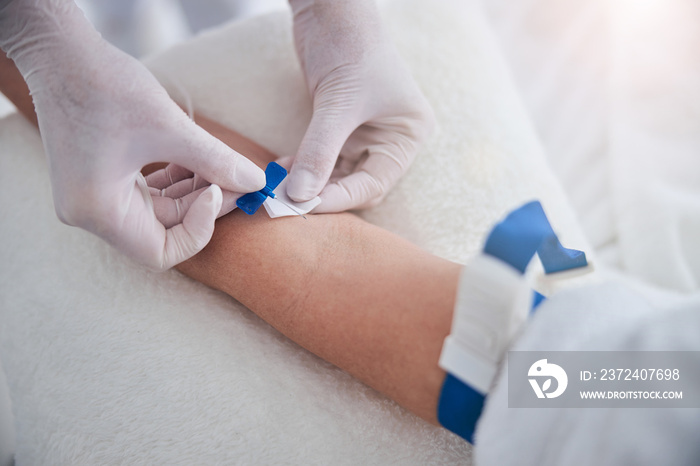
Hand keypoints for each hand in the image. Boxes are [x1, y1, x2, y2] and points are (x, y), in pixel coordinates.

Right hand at [0, 0, 264, 268]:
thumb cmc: (105, 86)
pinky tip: (197, 159)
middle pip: (164, 230)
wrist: (60, 52)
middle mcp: (91, 213)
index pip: (161, 253)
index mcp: (98, 212)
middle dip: (205, 206)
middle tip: (239, 180)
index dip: (200, 229)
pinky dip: (176, 180)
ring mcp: (95, 197)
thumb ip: (217, 160)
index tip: (222, 191)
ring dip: (194, 191)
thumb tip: (256, 183)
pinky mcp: (102, 180)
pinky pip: (149, 193)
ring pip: (160, 211)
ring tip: (222, 165)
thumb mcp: (170, 127)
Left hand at [286, 0, 434, 211]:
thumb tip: (299, 195)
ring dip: (310, 181)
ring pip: (338, 174)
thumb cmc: (350, 46)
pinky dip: (305, 165)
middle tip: (288, 202)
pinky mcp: (342, 126)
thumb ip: (319, 151)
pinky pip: (324, 157)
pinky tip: (283, 168)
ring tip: (280, 186)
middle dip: (323, 193)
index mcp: (406, 136)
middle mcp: (390, 139)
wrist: (332, 8)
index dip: (339, 198)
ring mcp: (366, 133)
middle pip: (357, 184)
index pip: (373, 184)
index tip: (303, 206)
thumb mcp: (336, 103)